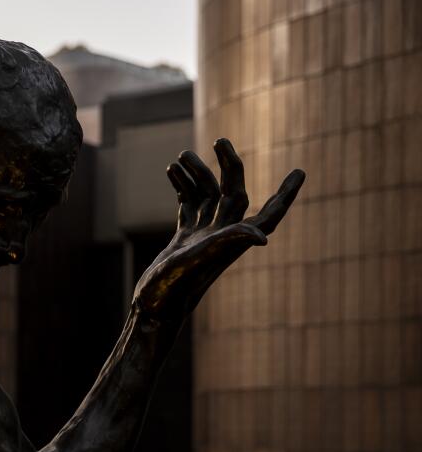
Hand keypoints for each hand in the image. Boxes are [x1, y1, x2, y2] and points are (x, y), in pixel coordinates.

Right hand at [134, 139, 304, 321]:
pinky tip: (171, 172)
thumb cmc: (172, 291)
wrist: (151, 311)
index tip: (300, 172)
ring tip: (180, 155)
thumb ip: (227, 243)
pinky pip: (188, 205)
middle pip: (233, 193)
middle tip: (220, 140)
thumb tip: (263, 235)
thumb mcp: (198, 262)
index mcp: (232, 241)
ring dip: (196, 173)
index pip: (269, 214)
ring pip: (206, 195)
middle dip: (228, 166)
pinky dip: (181, 186)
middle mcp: (221, 237)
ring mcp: (202, 237)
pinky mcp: (183, 239)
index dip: (286, 194)